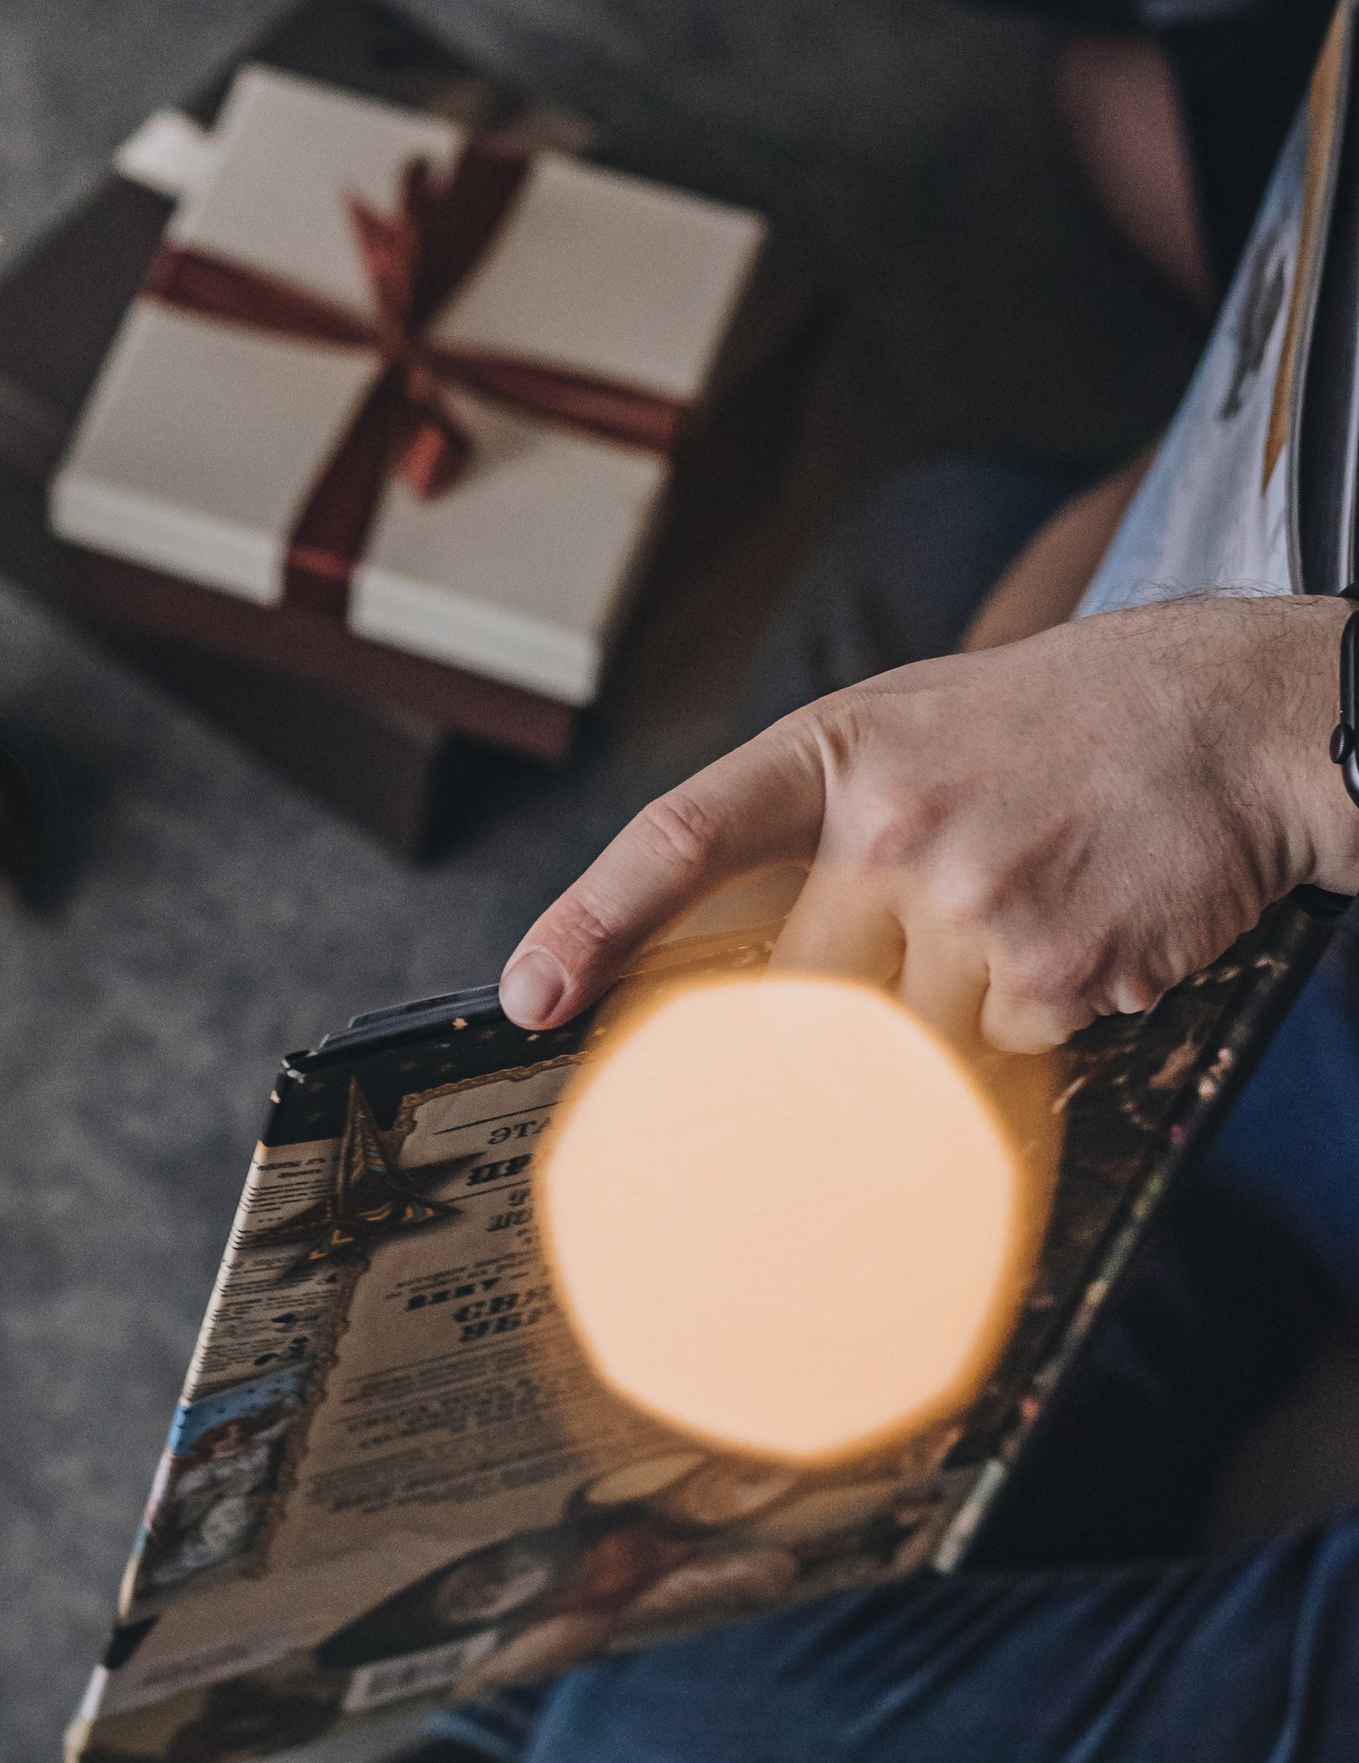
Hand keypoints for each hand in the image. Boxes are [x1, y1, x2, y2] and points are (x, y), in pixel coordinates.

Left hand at [501, 596, 1358, 1055]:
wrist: (1230, 712)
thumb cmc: (1054, 726)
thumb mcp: (908, 729)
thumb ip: (815, 827)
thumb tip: (733, 975)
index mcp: (836, 753)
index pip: (680, 837)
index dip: (590, 919)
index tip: (532, 994)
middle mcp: (890, 828)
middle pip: (795, 998)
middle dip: (826, 1025)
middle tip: (887, 996)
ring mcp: (974, 904)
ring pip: (905, 1041)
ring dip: (954, 1014)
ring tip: (1021, 913)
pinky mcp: (1061, 971)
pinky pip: (1007, 1051)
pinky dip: (1039, 1016)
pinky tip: (1080, 931)